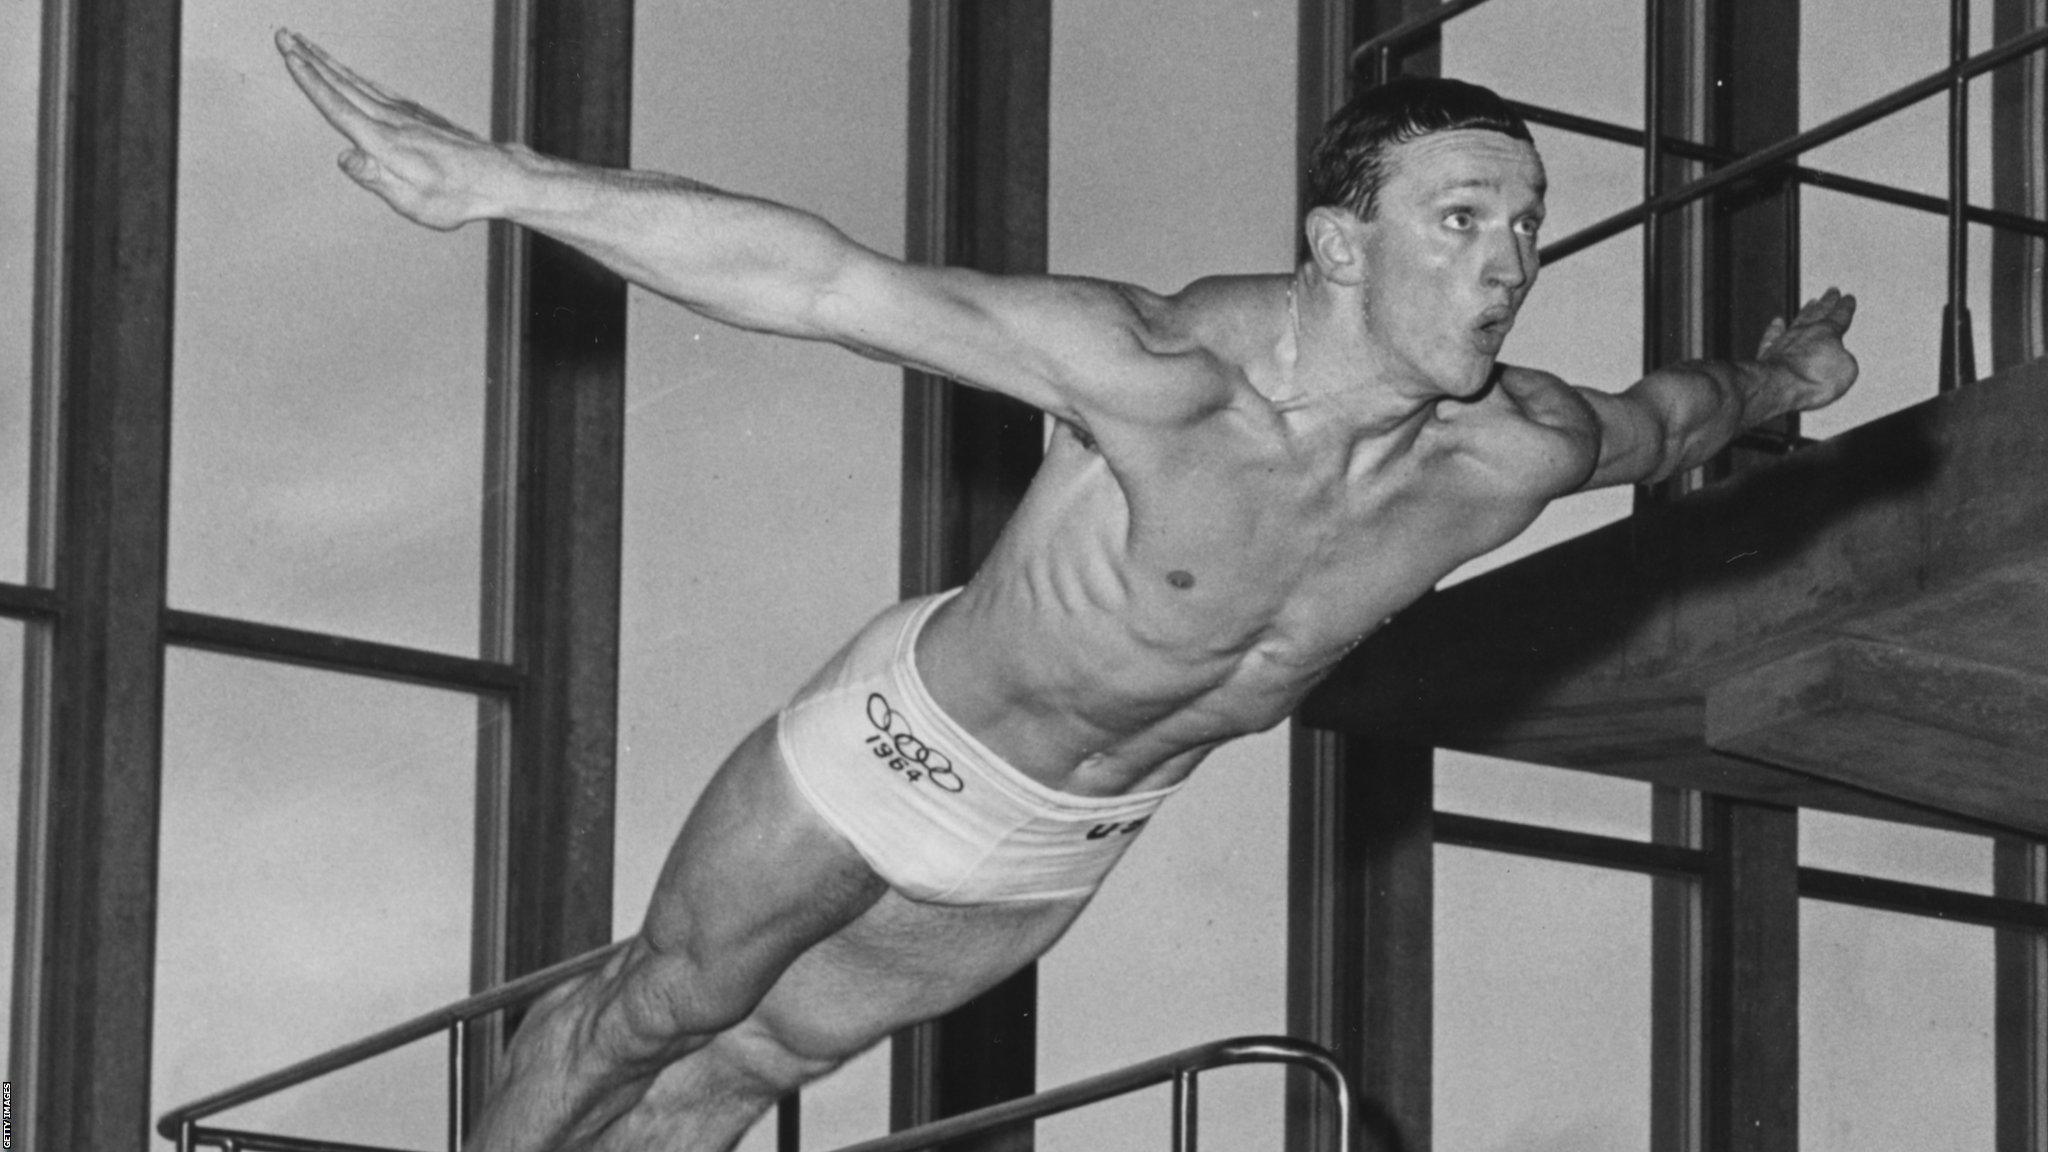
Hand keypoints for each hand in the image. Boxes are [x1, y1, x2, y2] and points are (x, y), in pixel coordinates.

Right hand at [275, 29, 507, 229]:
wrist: (496, 177)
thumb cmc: (455, 197)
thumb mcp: (414, 200)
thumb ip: (376, 178)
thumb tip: (344, 157)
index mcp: (384, 143)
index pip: (339, 107)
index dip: (311, 82)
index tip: (289, 56)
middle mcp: (392, 121)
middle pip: (343, 85)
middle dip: (310, 60)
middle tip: (283, 34)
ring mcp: (406, 114)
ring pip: (358, 82)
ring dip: (328, 62)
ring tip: (304, 43)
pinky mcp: (417, 114)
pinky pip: (376, 88)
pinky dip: (355, 75)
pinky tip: (346, 71)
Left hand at [1754, 287, 1858, 412]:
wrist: (1779, 387)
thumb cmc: (1812, 379)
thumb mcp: (1846, 370)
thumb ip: (1845, 359)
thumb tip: (1840, 360)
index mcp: (1827, 332)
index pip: (1840, 316)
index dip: (1845, 307)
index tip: (1847, 299)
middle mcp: (1804, 332)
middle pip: (1819, 313)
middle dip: (1827, 302)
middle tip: (1831, 292)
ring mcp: (1784, 341)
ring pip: (1797, 321)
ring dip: (1806, 311)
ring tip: (1811, 303)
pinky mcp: (1767, 354)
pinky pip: (1772, 336)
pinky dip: (1774, 329)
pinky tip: (1776, 323)